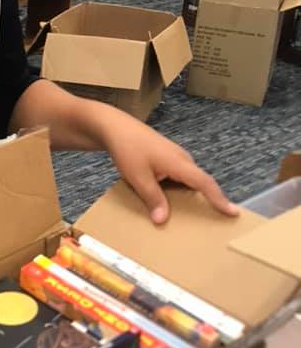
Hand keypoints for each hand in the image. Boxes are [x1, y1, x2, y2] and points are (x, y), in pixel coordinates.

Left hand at [103, 116, 238, 224]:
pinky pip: (180, 176)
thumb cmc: (127, 149)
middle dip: (210, 199)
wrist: (115, 127)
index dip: (219, 199)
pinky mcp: (167, 157)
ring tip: (196, 215)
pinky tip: (172, 199)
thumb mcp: (138, 177)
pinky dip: (180, 188)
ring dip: (192, 195)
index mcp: (179, 162)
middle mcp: (182, 158)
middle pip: (200, 182)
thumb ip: (152, 198)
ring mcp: (175, 156)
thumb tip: (162, 220)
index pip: (205, 183)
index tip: (233, 212)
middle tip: (218, 219)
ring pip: (189, 179)